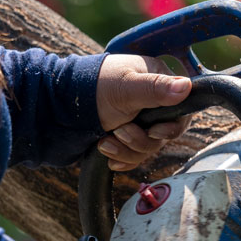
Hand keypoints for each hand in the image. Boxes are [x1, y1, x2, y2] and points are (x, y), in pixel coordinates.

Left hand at [96, 55, 191, 170]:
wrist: (53, 107)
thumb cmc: (90, 88)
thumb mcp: (126, 88)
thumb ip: (156, 88)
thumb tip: (187, 87)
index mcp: (157, 82)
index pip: (182, 111)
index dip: (172, 127)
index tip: (155, 131)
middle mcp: (152, 102)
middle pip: (165, 134)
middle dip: (142, 140)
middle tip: (121, 132)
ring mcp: (138, 121)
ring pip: (149, 148)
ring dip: (127, 150)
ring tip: (105, 142)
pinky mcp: (125, 138)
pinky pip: (134, 157)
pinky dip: (121, 158)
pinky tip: (105, 153)